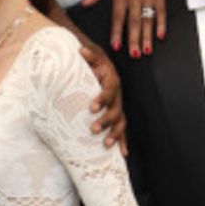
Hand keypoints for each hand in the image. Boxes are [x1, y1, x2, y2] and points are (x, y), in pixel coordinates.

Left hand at [76, 37, 126, 151]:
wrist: (100, 65)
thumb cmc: (94, 62)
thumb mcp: (92, 55)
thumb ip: (89, 54)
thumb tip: (81, 50)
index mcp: (112, 81)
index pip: (109, 91)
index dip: (102, 99)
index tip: (92, 107)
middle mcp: (117, 95)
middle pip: (116, 110)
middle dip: (106, 120)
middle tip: (94, 128)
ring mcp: (118, 106)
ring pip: (121, 122)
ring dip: (114, 134)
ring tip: (106, 144)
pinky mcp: (116, 115)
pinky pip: (121, 130)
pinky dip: (122, 142)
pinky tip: (123, 154)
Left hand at [80, 0, 168, 55]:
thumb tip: (84, 3)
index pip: (118, 16)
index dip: (117, 31)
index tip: (116, 46)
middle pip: (134, 21)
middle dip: (134, 38)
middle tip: (134, 54)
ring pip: (148, 19)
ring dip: (148, 36)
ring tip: (146, 51)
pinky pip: (161, 12)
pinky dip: (162, 24)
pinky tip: (160, 36)